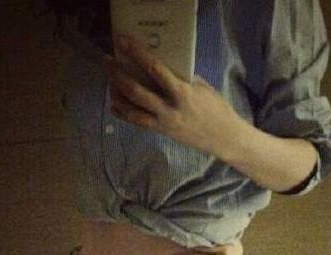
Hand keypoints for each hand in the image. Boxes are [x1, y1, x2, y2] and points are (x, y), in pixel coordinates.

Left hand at [103, 34, 240, 156]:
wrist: (222, 137)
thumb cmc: (215, 108)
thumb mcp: (201, 87)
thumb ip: (181, 77)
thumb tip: (162, 66)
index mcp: (182, 93)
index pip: (155, 69)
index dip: (137, 54)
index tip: (124, 41)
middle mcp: (169, 109)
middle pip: (136, 90)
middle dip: (118, 74)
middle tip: (108, 60)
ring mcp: (163, 122)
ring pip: (132, 109)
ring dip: (117, 94)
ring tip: (109, 81)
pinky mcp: (161, 131)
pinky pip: (137, 122)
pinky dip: (123, 113)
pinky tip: (114, 105)